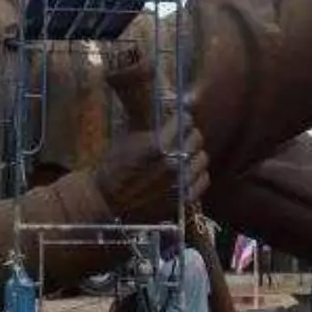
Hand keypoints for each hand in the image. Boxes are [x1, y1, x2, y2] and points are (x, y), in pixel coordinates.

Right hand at [93, 109, 208, 221]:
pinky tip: (188, 170)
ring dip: (194, 153)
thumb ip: (155, 129)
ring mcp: (180, 183)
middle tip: (182, 134)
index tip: (179, 117)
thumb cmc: (115, 165)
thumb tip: (173, 113)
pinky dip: (198, 173)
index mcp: (157, 146)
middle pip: (196, 138)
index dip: (182, 117)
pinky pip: (203, 180)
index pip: (182, 122)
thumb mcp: (130, 138)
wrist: (108, 198)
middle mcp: (173, 163)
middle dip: (189, 133)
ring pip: (202, 158)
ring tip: (184, 153)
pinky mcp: (183, 198)